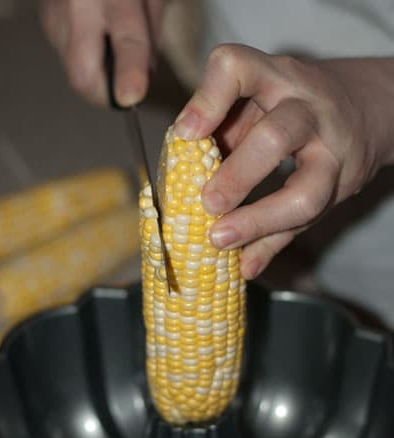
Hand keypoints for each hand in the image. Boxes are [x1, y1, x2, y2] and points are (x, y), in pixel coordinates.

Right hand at [39, 0, 164, 105]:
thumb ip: (151, 36)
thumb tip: (146, 76)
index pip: (125, 39)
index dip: (129, 72)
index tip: (132, 96)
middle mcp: (78, 4)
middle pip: (83, 74)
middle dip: (106, 95)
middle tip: (127, 92)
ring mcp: (55, 15)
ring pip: (75, 72)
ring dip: (98, 77)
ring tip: (112, 51)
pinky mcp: (47, 22)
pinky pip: (69, 58)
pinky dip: (88, 61)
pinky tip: (98, 40)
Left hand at [174, 45, 393, 278]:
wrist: (365, 110)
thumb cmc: (292, 108)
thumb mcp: (261, 98)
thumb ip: (224, 128)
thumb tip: (176, 176)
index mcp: (276, 78)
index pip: (239, 68)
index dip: (208, 100)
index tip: (185, 134)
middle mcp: (308, 110)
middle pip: (276, 138)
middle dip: (238, 176)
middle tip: (207, 203)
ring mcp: (332, 153)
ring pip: (305, 194)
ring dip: (258, 222)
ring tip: (220, 239)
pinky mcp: (343, 189)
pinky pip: (306, 225)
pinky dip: (271, 248)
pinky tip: (246, 265)